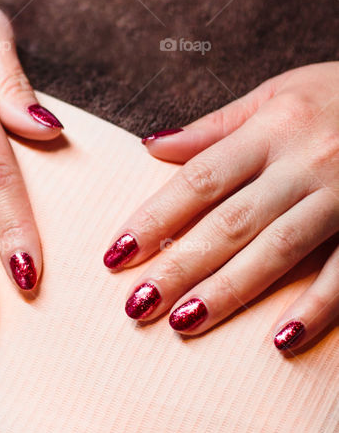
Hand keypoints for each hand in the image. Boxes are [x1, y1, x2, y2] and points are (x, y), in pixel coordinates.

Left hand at [103, 63, 338, 349]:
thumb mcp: (279, 93)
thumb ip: (216, 126)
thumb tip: (151, 147)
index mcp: (273, 127)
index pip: (200, 179)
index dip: (155, 217)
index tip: (116, 254)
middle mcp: (305, 162)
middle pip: (231, 221)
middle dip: (179, 265)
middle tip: (136, 305)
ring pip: (279, 249)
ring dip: (230, 290)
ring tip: (184, 322)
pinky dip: (316, 306)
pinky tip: (282, 339)